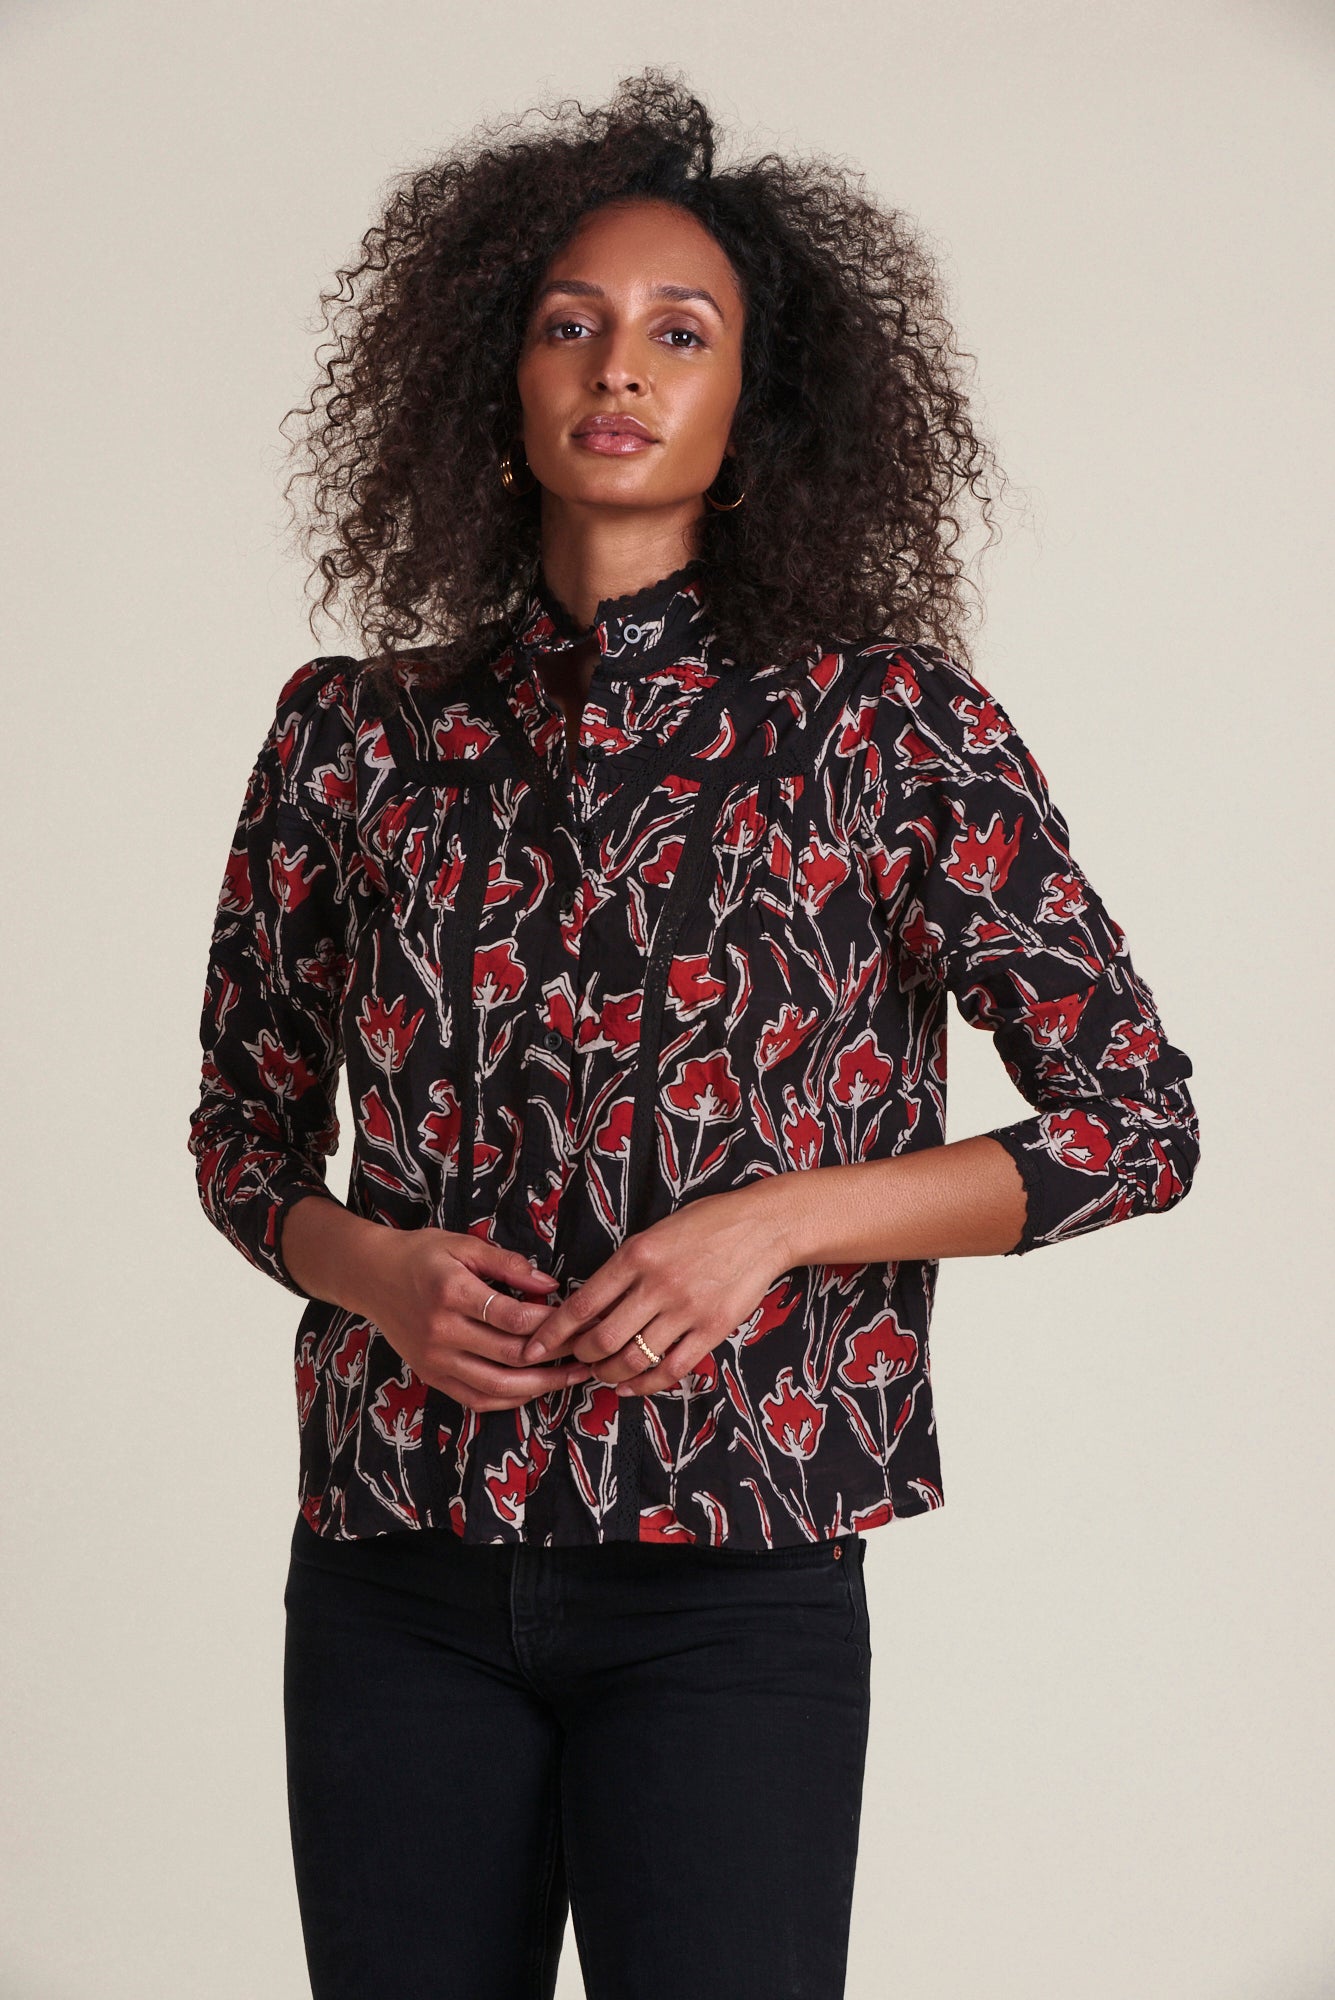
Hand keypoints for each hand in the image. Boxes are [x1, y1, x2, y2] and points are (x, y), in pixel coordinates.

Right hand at [359, 1224, 595, 1411]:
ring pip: (497, 1385)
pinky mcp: (431, 1375)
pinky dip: (510, 1399)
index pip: (513, 1317)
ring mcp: (434, 1359)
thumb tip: (550, 1284)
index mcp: (452, 1293)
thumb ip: (508, 1264)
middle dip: (557, 1357)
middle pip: (511, 1355)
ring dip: (541, 1386)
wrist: (371, 1277)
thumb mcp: (463, 1245)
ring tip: (572, 1378)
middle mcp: (442, 1331)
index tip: (581, 1318)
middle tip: (589, 1352)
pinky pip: (476, 1398)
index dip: (552, 1322)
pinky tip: (535, 1390)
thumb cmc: (421, 1255)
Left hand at [517, 1188, 793, 1395]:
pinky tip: (633, 1386)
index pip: (582, 1304)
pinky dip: (646, 1384)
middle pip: (602, 1339)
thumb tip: (588, 1304)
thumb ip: (624, 1267)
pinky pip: (671, 1369)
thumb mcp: (654, 1232)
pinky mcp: (712, 1329)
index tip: (534, 1348)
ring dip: (609, 1374)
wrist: (762, 1226)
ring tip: (603, 1374)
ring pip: (633, 1359)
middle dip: (580, 1358)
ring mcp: (686, 1309)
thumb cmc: (705, 1224)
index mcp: (637, 1255)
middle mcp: (658, 1284)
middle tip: (575, 1362)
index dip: (552, 1333)